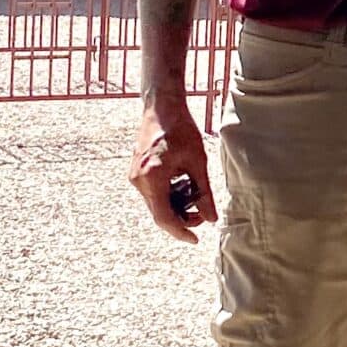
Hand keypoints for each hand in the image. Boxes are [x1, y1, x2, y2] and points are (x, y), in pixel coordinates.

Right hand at [129, 104, 217, 244]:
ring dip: (175, 206)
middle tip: (203, 214)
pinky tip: (183, 184)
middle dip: (181, 218)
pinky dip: (168, 195)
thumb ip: (204, 192)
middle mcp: (138, 180)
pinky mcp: (137, 171)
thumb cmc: (181, 128)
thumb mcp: (198, 161)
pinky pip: (153, 193)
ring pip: (156, 203)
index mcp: (152, 178)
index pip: (164, 217)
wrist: (162, 106)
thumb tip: (210, 219)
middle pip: (159, 213)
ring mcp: (135, 176)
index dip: (180, 231)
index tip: (195, 239)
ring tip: (195, 195)